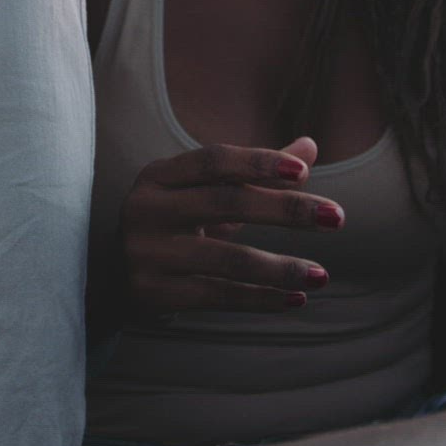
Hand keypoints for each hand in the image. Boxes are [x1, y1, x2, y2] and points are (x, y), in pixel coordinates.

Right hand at [118, 137, 342, 316]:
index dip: (259, 163)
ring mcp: (147, 252)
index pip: (214, 161)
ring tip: (322, 273)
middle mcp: (148, 209)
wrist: (109, 277)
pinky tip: (295, 298)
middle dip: (286, 210)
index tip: (306, 172)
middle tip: (337, 217)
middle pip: (226, 203)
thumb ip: (254, 173)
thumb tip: (311, 146)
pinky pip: (217, 295)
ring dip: (280, 267)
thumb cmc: (172, 225)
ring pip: (226, 258)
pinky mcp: (152, 292)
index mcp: (159, 176)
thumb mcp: (203, 195)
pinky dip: (260, 299)